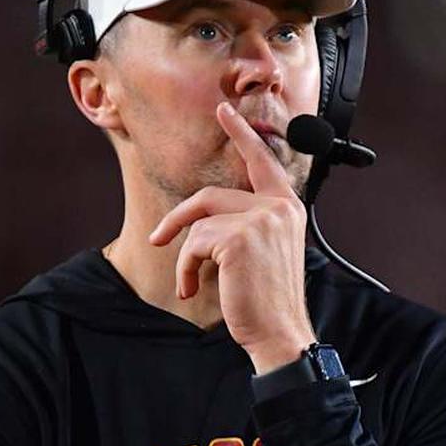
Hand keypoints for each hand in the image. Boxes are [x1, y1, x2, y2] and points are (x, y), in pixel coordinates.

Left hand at [150, 102, 315, 372]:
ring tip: (190, 282)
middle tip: (157, 238)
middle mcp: (278, 208)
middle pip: (210, 197)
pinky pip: (194, 243)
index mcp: (287, 208)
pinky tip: (193, 288)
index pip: (262, 161)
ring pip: (199, 223)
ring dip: (186, 256)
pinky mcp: (239, 238)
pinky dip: (186, 268)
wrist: (279, 333)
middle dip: (178, 219)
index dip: (240, 134)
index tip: (224, 111)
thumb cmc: (269, 300)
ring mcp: (260, 220)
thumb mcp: (266, 252)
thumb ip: (249, 223)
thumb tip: (205, 217)